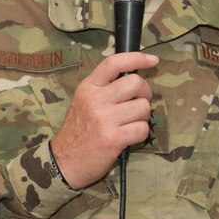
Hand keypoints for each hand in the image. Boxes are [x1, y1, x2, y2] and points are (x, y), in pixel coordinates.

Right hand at [51, 52, 156, 188]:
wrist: (65, 160)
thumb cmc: (78, 129)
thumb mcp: (84, 100)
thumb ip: (104, 87)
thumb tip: (134, 78)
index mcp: (88, 87)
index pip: (113, 63)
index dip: (137, 58)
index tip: (153, 60)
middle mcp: (96, 99)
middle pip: (135, 83)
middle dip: (144, 93)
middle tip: (136, 103)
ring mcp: (105, 118)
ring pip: (143, 107)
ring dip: (142, 116)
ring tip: (129, 123)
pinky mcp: (114, 138)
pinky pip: (142, 128)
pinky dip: (140, 133)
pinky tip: (128, 137)